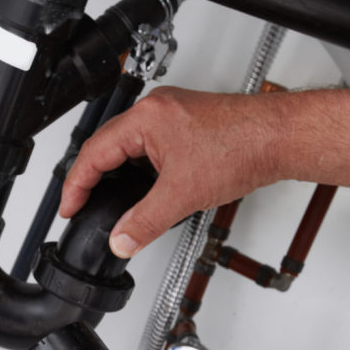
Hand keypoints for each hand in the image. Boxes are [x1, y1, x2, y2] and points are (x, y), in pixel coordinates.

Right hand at [61, 86, 289, 257]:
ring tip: (110, 202)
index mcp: (146, 119)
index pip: (93, 153)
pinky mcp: (186, 124)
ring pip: (128, 146)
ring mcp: (171, 114)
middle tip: (81, 207)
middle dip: (91, 179)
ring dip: (117, 174)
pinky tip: (146, 189)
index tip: (69, 208)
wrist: (280, 138)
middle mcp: (155, 110)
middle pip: (106, 146)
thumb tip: (121, 240)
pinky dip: (140, 169)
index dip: (76, 185)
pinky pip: (149, 146)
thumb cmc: (243, 146)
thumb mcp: (183, 194)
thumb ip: (145, 222)